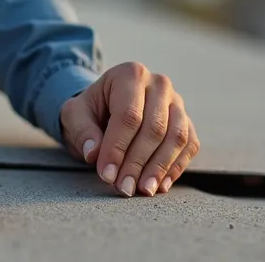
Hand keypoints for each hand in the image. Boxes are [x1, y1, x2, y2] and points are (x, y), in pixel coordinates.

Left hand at [60, 62, 199, 196]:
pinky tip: (160, 185)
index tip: (107, 175)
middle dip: (137, 163)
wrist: (109, 105)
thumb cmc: (92, 109)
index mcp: (130, 74)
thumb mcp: (75, 114)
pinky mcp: (186, 121)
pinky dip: (176, 167)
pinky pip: (189, 145)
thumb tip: (93, 153)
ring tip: (143, 190)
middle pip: (155, 128)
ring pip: (176, 137)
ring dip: (160, 168)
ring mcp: (177, 102)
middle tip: (123, 188)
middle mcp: (159, 84)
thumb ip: (81, 130)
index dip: (117, 148)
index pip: (128, 115)